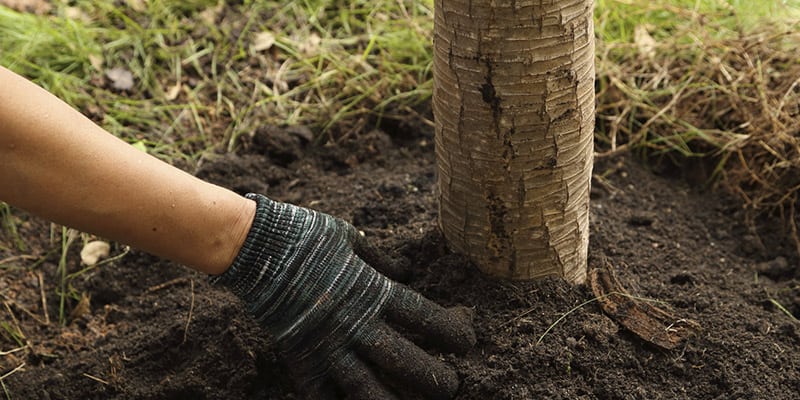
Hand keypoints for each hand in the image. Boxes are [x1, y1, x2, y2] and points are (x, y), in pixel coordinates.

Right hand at [211, 194, 475, 398]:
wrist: (256, 246)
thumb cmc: (306, 235)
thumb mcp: (350, 238)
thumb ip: (380, 258)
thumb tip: (405, 270)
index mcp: (373, 291)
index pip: (424, 317)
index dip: (451, 332)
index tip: (467, 344)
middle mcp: (356, 324)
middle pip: (404, 360)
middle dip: (433, 378)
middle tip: (451, 387)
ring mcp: (327, 345)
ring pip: (367, 388)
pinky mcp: (300, 356)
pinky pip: (320, 392)